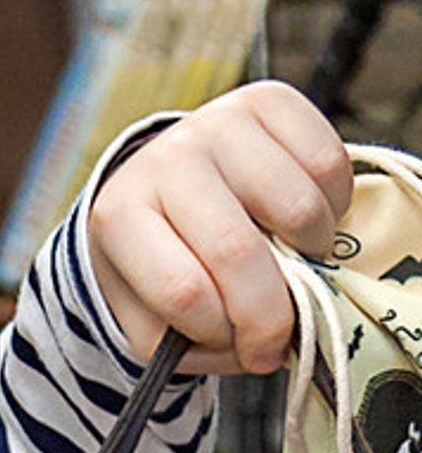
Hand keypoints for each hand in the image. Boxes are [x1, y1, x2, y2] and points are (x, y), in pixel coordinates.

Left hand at [85, 82, 351, 372]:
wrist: (169, 181)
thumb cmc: (166, 258)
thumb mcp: (154, 314)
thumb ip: (194, 343)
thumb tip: (256, 347)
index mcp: (119, 216)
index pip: (183, 291)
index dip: (227, 333)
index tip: (246, 352)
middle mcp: (165, 160)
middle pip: (236, 252)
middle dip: (271, 313)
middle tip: (281, 336)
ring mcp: (217, 123)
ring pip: (297, 207)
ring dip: (312, 254)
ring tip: (293, 261)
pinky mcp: (269, 99)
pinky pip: (330, 163)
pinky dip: (335, 205)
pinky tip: (305, 218)